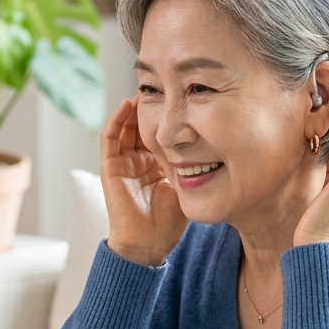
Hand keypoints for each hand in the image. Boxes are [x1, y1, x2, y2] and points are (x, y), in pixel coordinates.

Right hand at [101, 97, 187, 266]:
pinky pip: (110, 138)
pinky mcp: (110, 168)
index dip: (169, 114)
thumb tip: (218, 145)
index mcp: (156, 165)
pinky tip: (128, 104)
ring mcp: (123, 163)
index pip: (161, 132)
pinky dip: (117, 120)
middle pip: (143, 125)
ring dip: (135, 107)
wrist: (148, 245)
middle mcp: (138, 161)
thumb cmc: (168, 223)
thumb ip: (195, 167)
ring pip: (126, 127)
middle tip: (165, 83)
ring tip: (147, 87)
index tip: (183, 95)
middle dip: (152, 105)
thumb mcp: (187, 186)